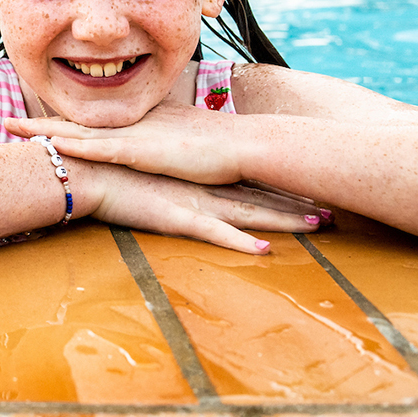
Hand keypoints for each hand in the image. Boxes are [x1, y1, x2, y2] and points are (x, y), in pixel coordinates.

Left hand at [7, 101, 248, 185]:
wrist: (242, 143)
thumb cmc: (217, 147)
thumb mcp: (178, 145)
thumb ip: (159, 148)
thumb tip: (149, 154)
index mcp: (136, 124)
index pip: (90, 123)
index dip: (60, 123)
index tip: (34, 122)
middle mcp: (130, 126)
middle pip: (75, 124)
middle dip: (40, 124)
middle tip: (7, 121)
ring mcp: (135, 137)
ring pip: (80, 134)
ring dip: (46, 132)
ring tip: (13, 128)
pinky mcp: (143, 152)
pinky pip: (103, 149)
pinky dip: (78, 148)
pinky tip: (54, 146)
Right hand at [67, 159, 324, 255]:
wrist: (85, 167)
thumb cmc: (110, 167)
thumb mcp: (145, 166)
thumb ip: (164, 169)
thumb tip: (172, 170)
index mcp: (198, 175)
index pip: (249, 179)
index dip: (281, 185)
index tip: (310, 187)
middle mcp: (203, 186)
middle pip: (259, 196)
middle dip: (296, 203)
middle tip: (332, 208)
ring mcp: (193, 201)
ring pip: (249, 213)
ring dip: (284, 220)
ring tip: (319, 225)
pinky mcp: (175, 217)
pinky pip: (214, 234)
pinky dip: (240, 243)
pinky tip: (264, 250)